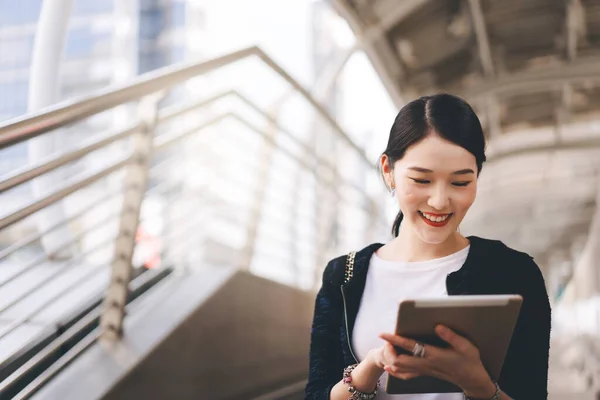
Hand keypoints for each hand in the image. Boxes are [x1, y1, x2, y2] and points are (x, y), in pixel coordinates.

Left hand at [378, 325, 496, 397]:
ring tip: (385, 349)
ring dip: (391, 359)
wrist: (472, 380)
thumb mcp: (466, 346)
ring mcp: (425, 370)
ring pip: (401, 369)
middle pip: (400, 360)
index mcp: (434, 354)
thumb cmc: (470, 361)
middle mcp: (426, 364)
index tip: (383, 333)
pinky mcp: (426, 373)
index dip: (395, 339)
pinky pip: (407, 375)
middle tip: (384, 339)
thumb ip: (451, 336)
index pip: (409, 345)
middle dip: (389, 350)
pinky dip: (396, 371)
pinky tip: (390, 368)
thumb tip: (437, 326)